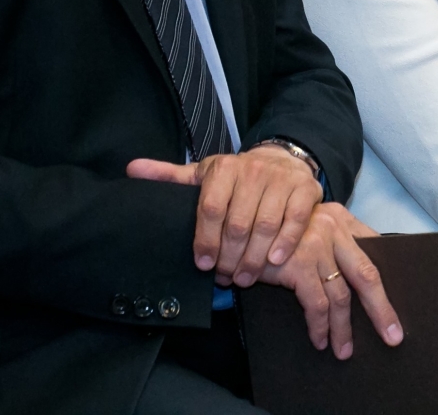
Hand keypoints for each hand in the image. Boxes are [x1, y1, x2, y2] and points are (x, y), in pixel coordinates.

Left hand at [127, 144, 322, 285]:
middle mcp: (253, 170)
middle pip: (238, 223)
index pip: (210, 208)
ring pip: (266, 225)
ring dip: (255, 258)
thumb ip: (169, 177)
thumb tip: (131, 170)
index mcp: (224, 168)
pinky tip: (274, 261)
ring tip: (246, 278)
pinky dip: (285, 243)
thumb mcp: (203, 174)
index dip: (205, 240)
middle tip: (226, 278)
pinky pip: (295, 220)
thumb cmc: (236, 177)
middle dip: (230, 257)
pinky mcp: (306, 189)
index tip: (202, 265)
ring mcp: (281, 179)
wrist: (281, 160)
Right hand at [255, 202, 402, 358]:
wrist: (236, 224)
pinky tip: (320, 340)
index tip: (396, 302)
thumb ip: (331, 245)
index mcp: (341, 219)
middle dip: (382, 309)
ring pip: (341, 296)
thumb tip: (354, 280)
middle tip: (392, 336)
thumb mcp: (306, 229)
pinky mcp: (300, 263)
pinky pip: (317, 304)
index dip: (388, 278)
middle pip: (367, 275)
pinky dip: (320, 326)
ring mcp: (318, 244)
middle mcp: (334, 228)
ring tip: (343, 350)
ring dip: (343, 329)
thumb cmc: (272, 233)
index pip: (374, 249)